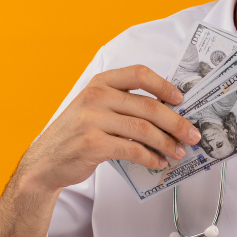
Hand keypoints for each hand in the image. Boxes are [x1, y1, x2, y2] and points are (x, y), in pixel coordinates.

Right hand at [18, 65, 200, 193]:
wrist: (45, 161)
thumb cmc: (76, 134)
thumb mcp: (95, 108)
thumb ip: (123, 104)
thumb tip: (167, 112)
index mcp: (100, 82)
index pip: (139, 73)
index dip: (164, 85)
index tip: (180, 99)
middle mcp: (96, 97)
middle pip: (149, 106)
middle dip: (176, 122)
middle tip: (192, 135)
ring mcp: (93, 120)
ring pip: (144, 130)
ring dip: (167, 143)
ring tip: (178, 152)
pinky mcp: (93, 144)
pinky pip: (133, 150)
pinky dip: (151, 158)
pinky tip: (159, 163)